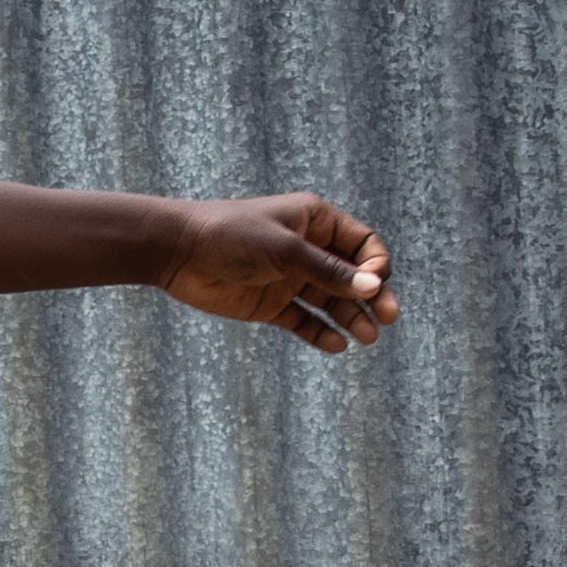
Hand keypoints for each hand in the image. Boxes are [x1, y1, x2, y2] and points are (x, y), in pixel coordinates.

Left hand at [155, 195, 398, 353]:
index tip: (375, 284)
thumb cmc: (230, 235)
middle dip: (373, 297)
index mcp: (316, 221)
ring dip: (351, 318)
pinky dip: (321, 333)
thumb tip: (372, 288)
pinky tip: (337, 345)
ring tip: (368, 338)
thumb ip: (326, 271)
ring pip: (332, 302)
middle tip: (389, 319)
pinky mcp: (272, 305)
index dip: (375, 265)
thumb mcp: (284, 249)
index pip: (363, 244)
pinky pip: (305, 321)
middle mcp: (308, 250)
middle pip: (353, 277)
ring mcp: (290, 279)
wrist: (177, 252)